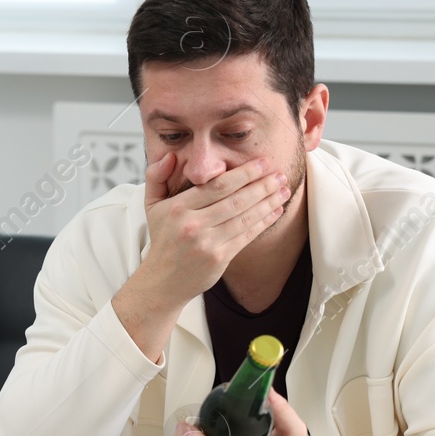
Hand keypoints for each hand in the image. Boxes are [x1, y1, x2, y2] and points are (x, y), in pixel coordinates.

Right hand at [140, 155, 290, 309]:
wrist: (162, 280)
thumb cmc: (162, 239)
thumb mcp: (151, 206)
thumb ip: (156, 177)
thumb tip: (169, 155)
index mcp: (178, 208)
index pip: (216, 186)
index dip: (243, 173)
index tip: (261, 163)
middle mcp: (193, 225)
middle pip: (235, 200)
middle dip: (261, 185)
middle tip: (279, 174)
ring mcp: (207, 243)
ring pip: (244, 218)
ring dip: (268, 202)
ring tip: (283, 190)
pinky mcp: (219, 258)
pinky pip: (246, 236)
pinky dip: (264, 222)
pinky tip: (275, 211)